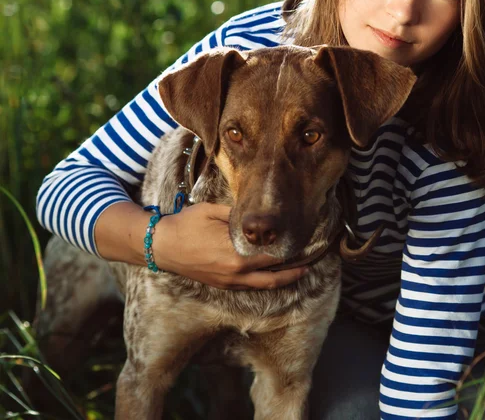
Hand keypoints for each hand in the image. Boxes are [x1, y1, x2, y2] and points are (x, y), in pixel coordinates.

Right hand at [152, 202, 307, 289]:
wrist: (160, 245)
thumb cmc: (186, 225)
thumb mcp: (213, 211)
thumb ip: (237, 216)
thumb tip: (257, 217)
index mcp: (236, 254)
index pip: (272, 255)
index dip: (291, 250)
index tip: (305, 242)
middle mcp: (236, 273)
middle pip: (274, 277)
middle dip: (294, 271)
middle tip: (310, 263)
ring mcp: (228, 282)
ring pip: (263, 285)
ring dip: (282, 279)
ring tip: (297, 271)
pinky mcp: (221, 285)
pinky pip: (249, 287)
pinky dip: (264, 282)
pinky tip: (271, 274)